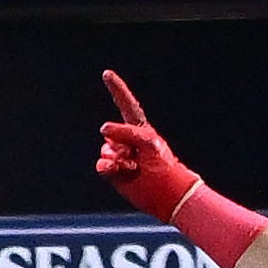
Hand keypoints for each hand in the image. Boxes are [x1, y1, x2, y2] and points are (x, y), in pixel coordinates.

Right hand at [94, 69, 203, 219]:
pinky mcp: (113, 171)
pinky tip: (120, 172)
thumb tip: (103, 129)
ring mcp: (119, 155)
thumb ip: (125, 131)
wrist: (165, 193)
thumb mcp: (148, 142)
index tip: (107, 74)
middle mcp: (127, 140)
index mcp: (140, 129)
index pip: (126, 105)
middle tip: (139, 156)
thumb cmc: (163, 166)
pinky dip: (108, 167)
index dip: (117, 89)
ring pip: (106, 149)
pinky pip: (101, 163)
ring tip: (134, 167)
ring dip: (118, 159)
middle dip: (122, 141)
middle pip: (112, 132)